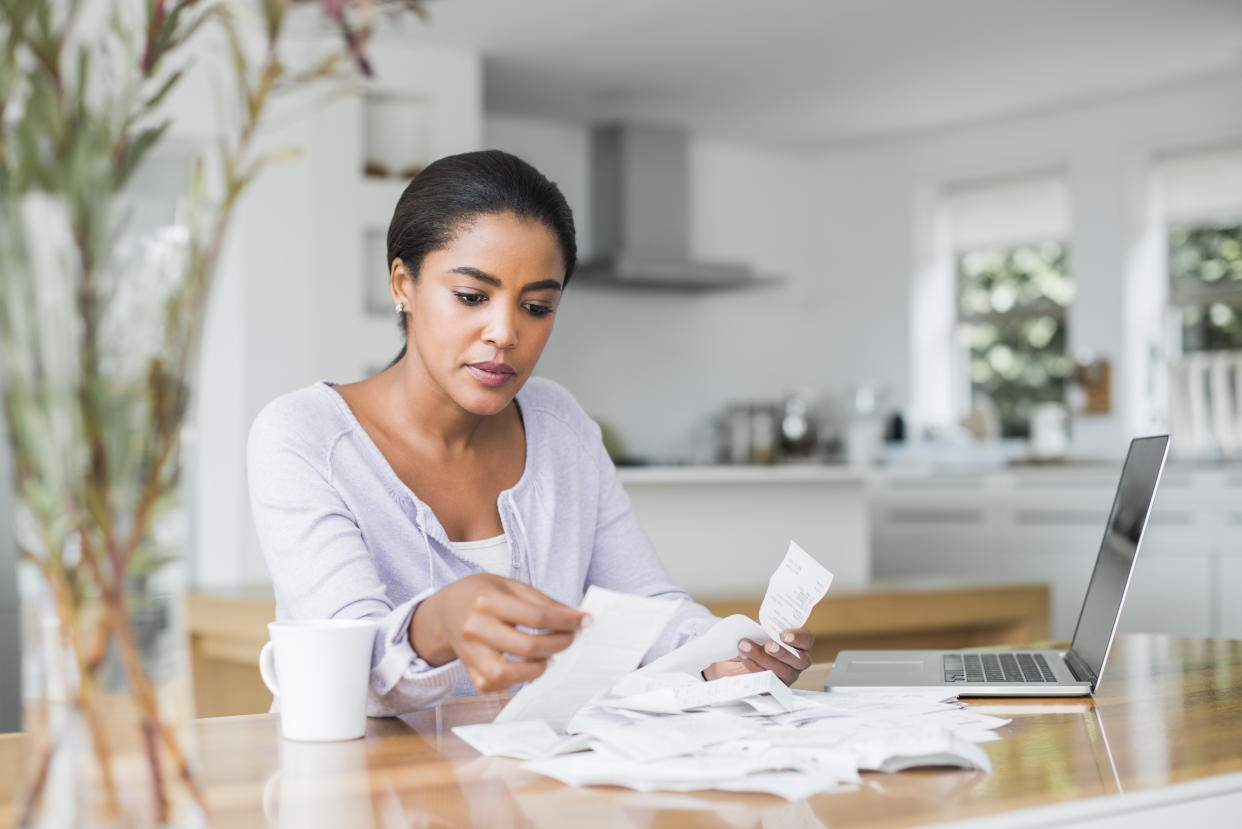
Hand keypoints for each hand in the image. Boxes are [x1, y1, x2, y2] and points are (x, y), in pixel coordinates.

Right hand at [409, 574, 588, 692]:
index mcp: (487, 600)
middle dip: (558, 644)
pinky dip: (516, 680)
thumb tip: (577, 618)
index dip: (566, 621)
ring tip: (548, 657)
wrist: (445, 610)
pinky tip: (526, 666)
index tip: (585, 621)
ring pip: (508, 674)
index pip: (536, 616)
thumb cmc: (483, 595)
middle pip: (527, 646)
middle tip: (571, 639)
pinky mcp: (469, 671)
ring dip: (537, 669)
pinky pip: (495, 684)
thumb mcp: (511, 586)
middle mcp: (475, 628)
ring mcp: (469, 652)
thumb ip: (543, 602)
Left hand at [702, 628, 811, 685]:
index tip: (784, 635)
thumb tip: (760, 626)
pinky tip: (745, 659)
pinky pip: (768, 681)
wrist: (736, 656)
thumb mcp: (759, 628)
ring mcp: (787, 675)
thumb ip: (764, 627)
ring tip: (746, 647)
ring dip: (762, 658)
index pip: (806, 639)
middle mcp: (797, 660)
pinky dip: (755, 669)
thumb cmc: (753, 639)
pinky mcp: (774, 687)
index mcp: (798, 642)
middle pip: (799, 659)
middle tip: (768, 646)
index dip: (798, 637)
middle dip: (782, 652)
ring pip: (782, 671)